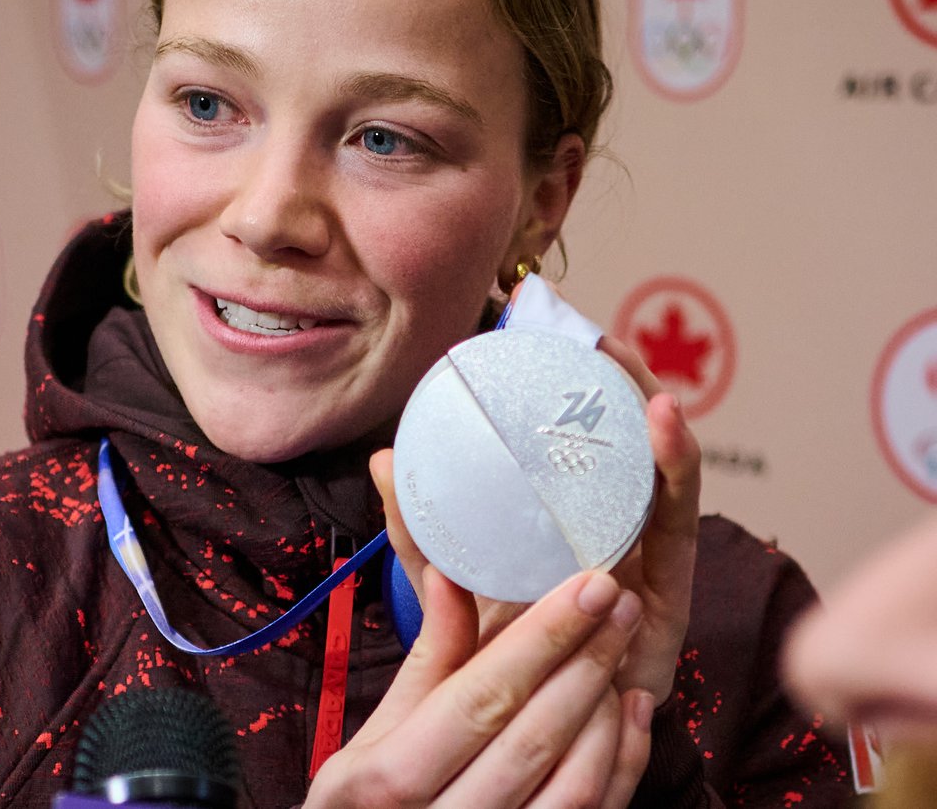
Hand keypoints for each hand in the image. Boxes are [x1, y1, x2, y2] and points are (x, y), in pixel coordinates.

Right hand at [305, 550, 654, 806]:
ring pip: (575, 785)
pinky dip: (625, 760)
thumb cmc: (374, 796)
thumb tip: (451, 575)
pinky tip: (632, 706)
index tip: (586, 587)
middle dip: (586, 660)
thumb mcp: (378, 730)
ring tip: (619, 646)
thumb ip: (428, 657)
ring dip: (607, 710)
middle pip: (535, 738)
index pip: (482, 698)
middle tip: (620, 601)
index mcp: (392, 778)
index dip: (541, 640)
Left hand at [369, 331, 701, 704]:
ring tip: (638, 361)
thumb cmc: (500, 651)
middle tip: (596, 335)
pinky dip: (676, 469)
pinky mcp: (669, 591)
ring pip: (659, 468)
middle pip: (622, 441)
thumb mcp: (452, 583)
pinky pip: (677, 523)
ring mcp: (644, 555)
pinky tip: (667, 427)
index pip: (570, 437)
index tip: (542, 323)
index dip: (566, 381)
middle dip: (619, 383)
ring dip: (655, 411)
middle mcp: (609, 527)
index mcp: (562, 518)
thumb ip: (420, 530)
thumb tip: (382, 460)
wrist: (533, 737)